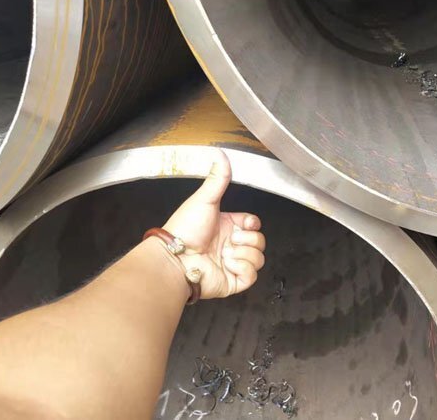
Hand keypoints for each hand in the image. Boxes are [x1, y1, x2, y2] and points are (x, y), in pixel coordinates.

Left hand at [163, 150, 264, 298]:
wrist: (177, 258)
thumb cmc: (185, 230)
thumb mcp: (204, 200)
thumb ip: (217, 179)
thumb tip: (221, 156)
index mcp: (227, 227)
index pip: (253, 225)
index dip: (253, 224)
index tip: (245, 223)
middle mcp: (231, 245)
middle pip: (260, 241)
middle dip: (249, 239)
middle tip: (231, 239)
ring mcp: (232, 264)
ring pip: (258, 258)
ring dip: (244, 253)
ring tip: (226, 252)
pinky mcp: (233, 281)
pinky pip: (252, 276)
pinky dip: (242, 268)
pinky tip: (227, 263)